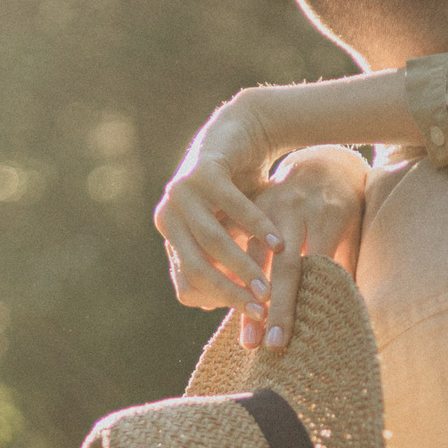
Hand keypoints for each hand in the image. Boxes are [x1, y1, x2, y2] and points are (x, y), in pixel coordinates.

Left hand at [156, 91, 281, 323]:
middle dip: (231, 292)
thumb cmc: (240, 193)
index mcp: (171, 237)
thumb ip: (225, 267)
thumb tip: (219, 309)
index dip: (220, 302)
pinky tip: (279, 244)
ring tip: (268, 287)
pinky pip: (231, 206)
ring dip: (243, 266)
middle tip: (261, 309)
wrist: (241, 133)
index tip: (252, 314)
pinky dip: (255, 227)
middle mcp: (168, 216)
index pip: (187, 285)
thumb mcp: (230, 233)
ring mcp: (182, 192)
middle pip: (197, 268)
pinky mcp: (204, 170)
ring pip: (212, 241)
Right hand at [238, 146, 368, 350]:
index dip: (302, 303)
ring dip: (249, 299)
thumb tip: (348, 318)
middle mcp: (295, 211)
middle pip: (284, 266)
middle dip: (277, 308)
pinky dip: (232, 277)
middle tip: (270, 345)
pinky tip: (226, 307)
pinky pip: (236, 245)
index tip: (293, 337)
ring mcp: (268, 207)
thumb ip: (347, 268)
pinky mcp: (249, 208)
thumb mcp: (353, 233)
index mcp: (326, 216)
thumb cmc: (344, 210)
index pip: (314, 268)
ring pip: (254, 259)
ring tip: (248, 338)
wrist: (323, 165)